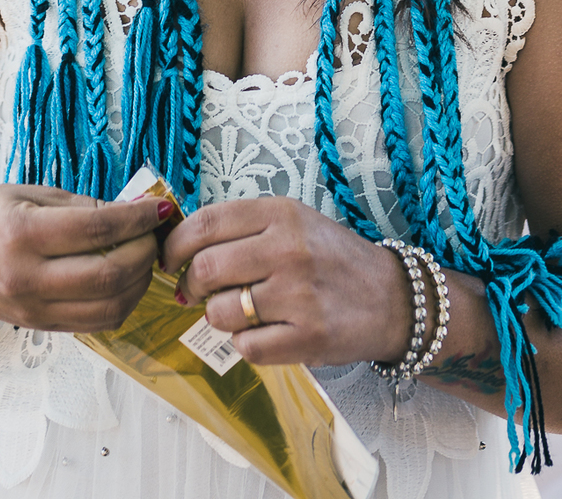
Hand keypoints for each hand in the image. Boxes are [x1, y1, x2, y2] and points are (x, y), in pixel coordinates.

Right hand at [0, 184, 168, 333]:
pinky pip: (95, 324)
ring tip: (144, 256)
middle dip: (145, 253)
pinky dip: (121, 302)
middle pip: (109, 275)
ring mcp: (34, 310)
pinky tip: (125, 278)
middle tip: (155, 234)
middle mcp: (28, 278)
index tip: (160, 207)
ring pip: (109, 307)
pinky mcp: (40, 327)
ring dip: (140, 283)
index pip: (97, 229)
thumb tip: (127, 212)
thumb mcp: (22, 194)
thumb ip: (75, 204)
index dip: (137, 219)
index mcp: (22, 234)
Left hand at [161, 197, 411, 366]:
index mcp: (281, 214)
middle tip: (197, 291)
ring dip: (218, 317)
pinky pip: (246, 347)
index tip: (169, 259)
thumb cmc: (332, 258)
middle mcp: (288, 250)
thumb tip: (182, 249)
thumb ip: (243, 228)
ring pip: (221, 312)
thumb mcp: (293, 222)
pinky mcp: (308, 338)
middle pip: (206, 268)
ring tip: (238, 312)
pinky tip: (264, 332)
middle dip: (191, 284)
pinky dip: (245, 344)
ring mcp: (298, 296)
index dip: (176, 244)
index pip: (206, 222)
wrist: (392, 298)